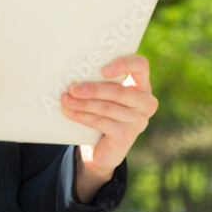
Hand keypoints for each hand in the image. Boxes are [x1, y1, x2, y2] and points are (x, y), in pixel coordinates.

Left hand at [60, 54, 158, 176]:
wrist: (103, 146)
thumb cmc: (103, 109)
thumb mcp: (105, 92)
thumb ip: (99, 79)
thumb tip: (75, 71)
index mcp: (142, 84)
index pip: (140, 65)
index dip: (123, 65)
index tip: (103, 70)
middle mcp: (145, 102)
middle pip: (119, 91)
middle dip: (93, 89)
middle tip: (72, 88)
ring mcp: (139, 121)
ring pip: (107, 108)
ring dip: (83, 103)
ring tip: (66, 99)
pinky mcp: (127, 136)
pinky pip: (102, 123)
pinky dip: (83, 117)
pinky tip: (70, 112)